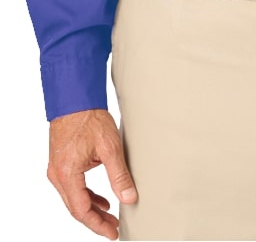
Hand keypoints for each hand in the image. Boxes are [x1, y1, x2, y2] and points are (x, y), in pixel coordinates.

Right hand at [48, 108, 136, 238]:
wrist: (74, 97)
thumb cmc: (90, 118)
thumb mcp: (110, 147)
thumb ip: (119, 175)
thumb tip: (129, 198)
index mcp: (67, 174)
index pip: (81, 210)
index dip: (98, 225)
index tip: (112, 232)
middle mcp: (57, 175)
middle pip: (75, 208)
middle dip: (96, 220)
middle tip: (114, 228)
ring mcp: (56, 168)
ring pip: (73, 198)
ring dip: (91, 208)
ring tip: (110, 215)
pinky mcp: (60, 162)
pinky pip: (72, 187)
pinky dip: (86, 195)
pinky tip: (101, 199)